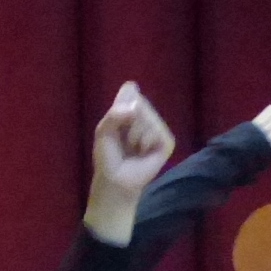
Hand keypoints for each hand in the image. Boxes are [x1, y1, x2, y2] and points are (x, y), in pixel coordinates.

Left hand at [83, 82, 177, 243]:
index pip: (130, 90)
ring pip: (148, 118)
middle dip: (125, 123)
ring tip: (132, 148)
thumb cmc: (108, 156)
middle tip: (123, 140)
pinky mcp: (167, 141)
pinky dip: (144, 142)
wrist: (116, 180)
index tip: (115, 119)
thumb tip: (135, 107)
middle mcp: (148, 115)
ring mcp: (159, 128)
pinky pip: (156, 132)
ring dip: (134, 135)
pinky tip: (142, 152)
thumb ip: (115, 113)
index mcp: (131, 109)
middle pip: (139, 103)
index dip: (122, 102)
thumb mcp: (103, 130)